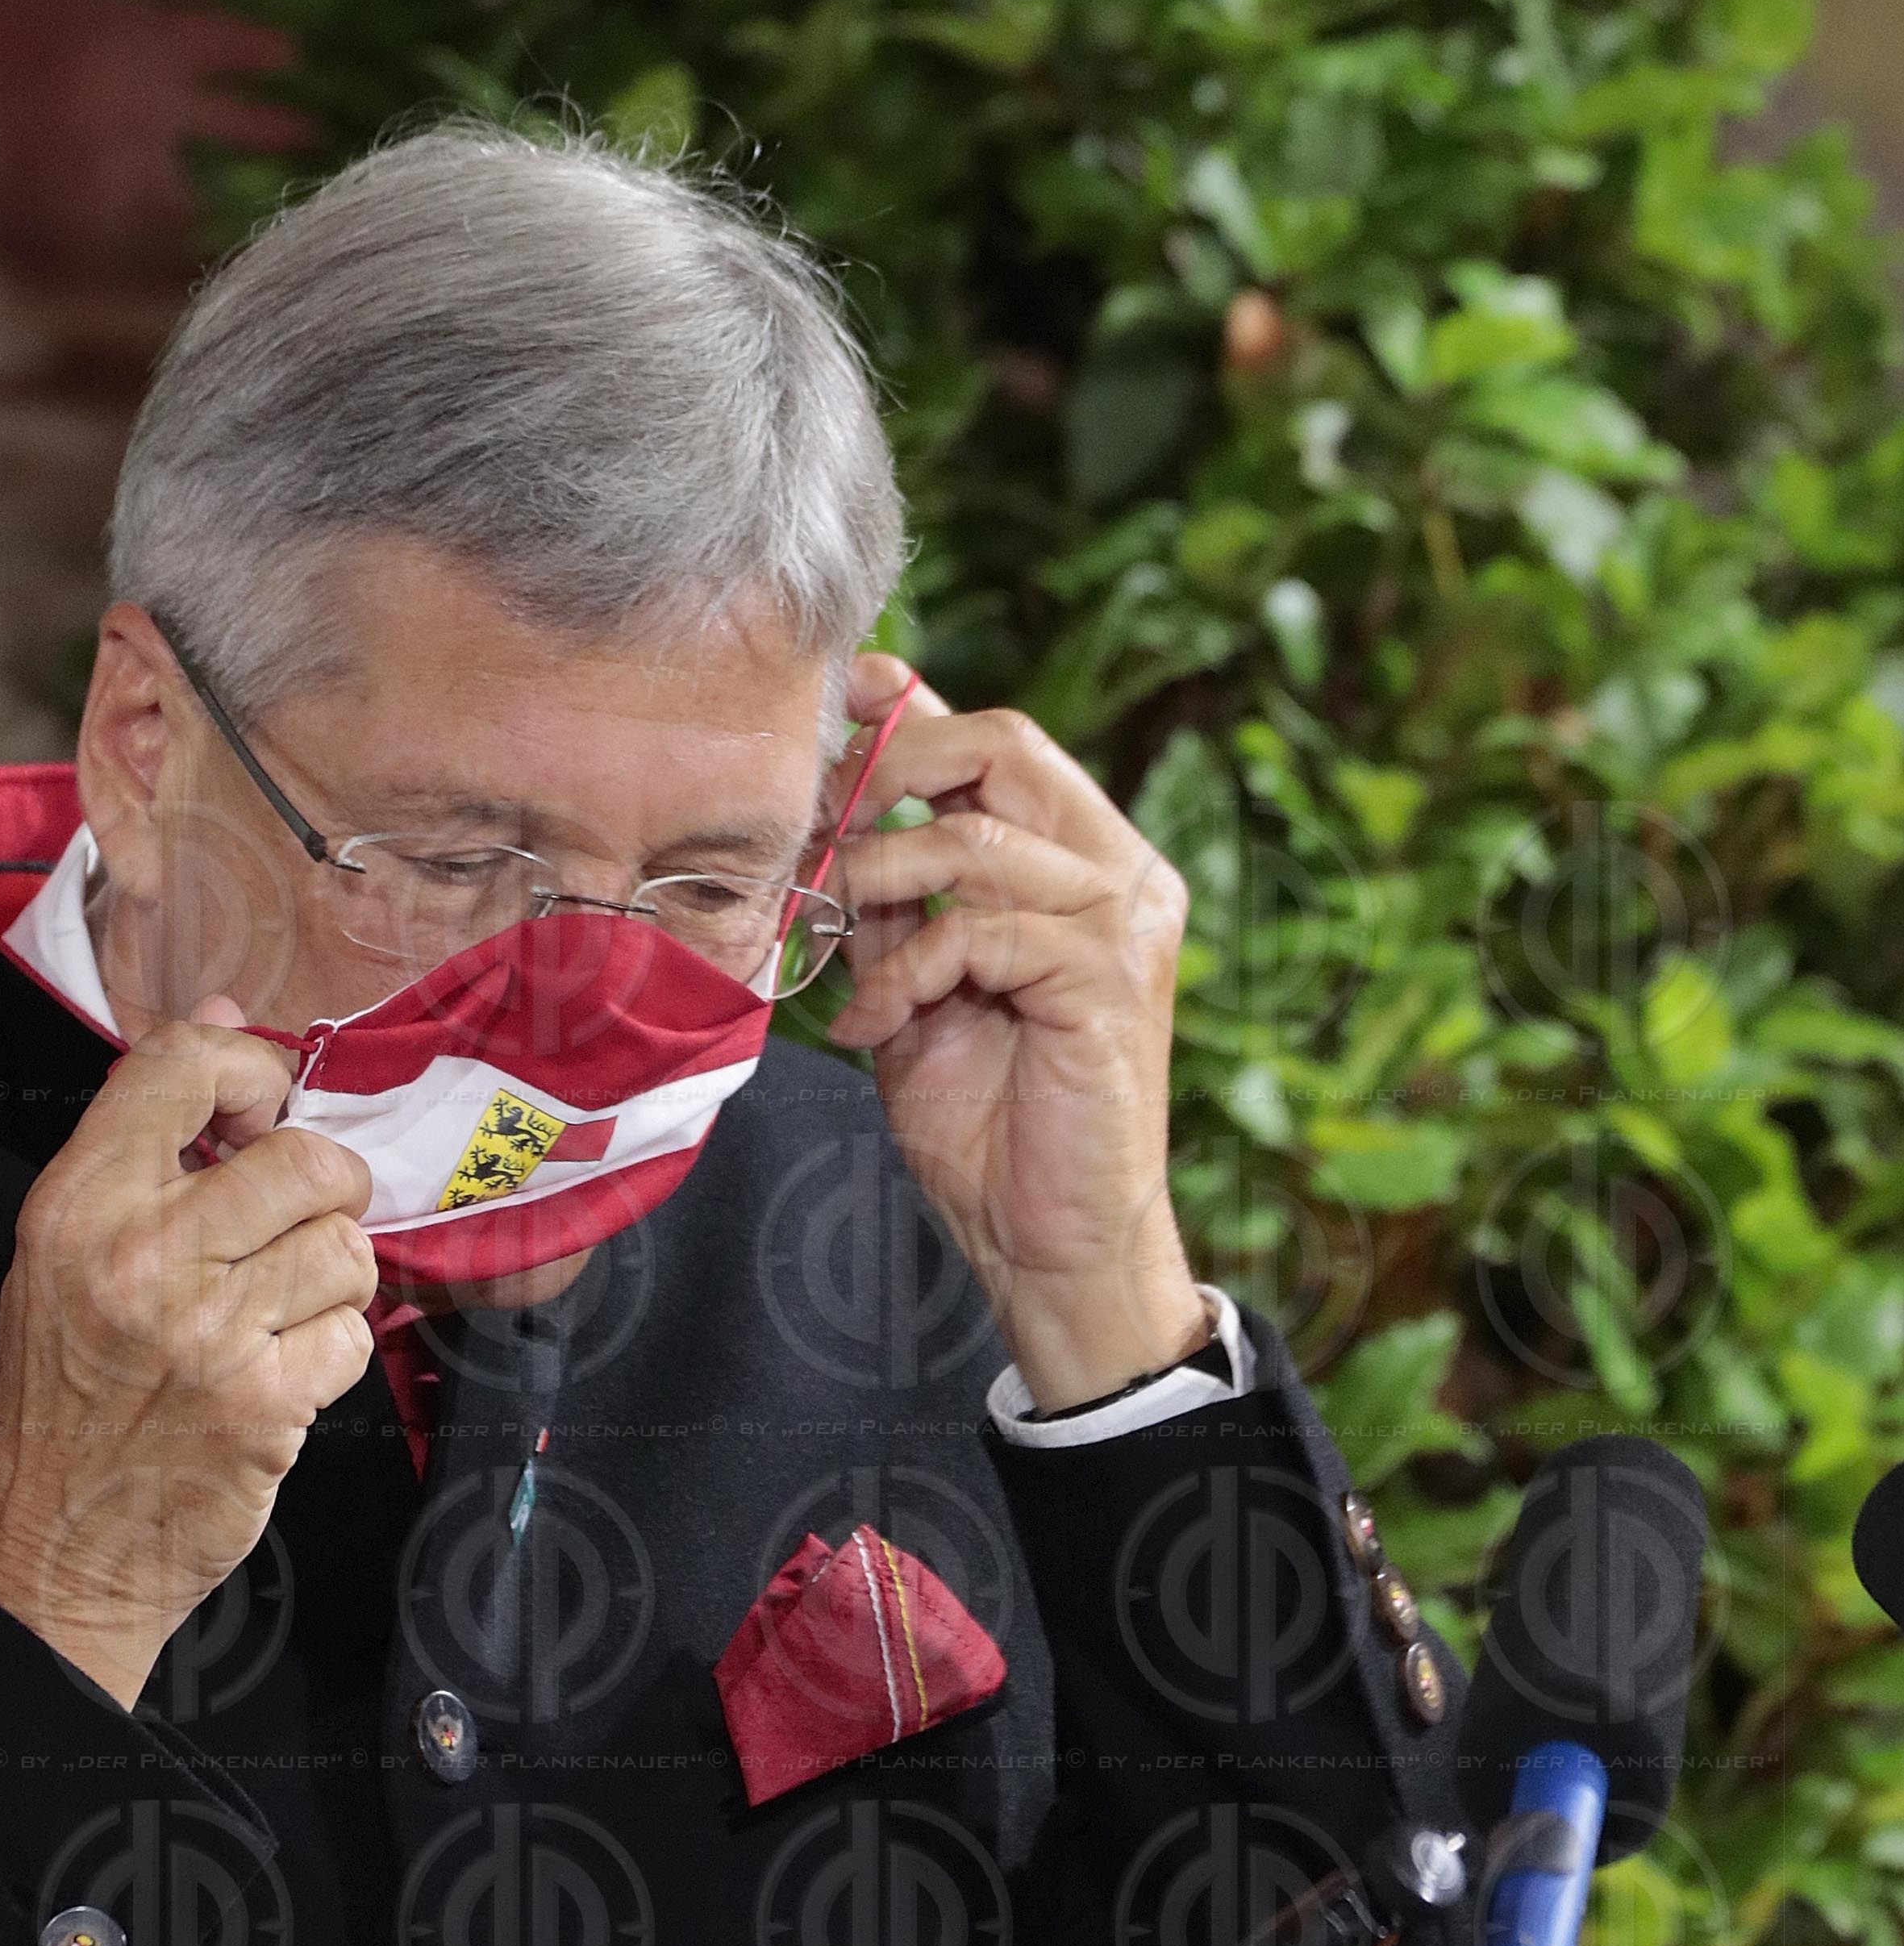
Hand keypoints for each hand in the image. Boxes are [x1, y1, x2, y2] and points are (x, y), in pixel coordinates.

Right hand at [0, 1002, 376, 1708]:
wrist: (57, 1545)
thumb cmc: (66, 1394)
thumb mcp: (66, 1252)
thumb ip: (144, 1138)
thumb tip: (223, 1020)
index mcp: (79, 1204)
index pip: (181, 1069)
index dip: (253, 1072)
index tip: (263, 1111)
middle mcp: (141, 1257)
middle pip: (304, 1161)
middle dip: (324, 1188)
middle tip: (299, 1223)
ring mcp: (208, 1334)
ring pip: (345, 1248)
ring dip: (336, 1276)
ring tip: (286, 1306)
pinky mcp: (265, 1406)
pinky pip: (354, 1335)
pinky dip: (335, 1352)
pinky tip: (284, 1372)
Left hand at [825, 654, 1205, 1410]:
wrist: (1049, 1244)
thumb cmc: (991, 1129)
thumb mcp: (917, 991)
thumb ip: (895, 905)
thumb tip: (832, 819)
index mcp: (1083, 865)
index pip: (1000, 743)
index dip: (913, 710)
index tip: (839, 701)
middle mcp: (1120, 874)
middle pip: (1004, 746)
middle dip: (891, 771)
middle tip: (823, 835)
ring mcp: (1122, 920)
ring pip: (977, 841)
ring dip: (879, 886)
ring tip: (837, 953)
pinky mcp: (1107, 979)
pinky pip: (980, 932)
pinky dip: (905, 973)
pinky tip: (869, 1026)